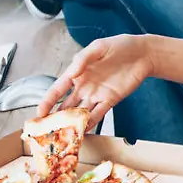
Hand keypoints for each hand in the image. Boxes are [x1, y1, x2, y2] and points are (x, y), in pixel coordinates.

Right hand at [37, 35, 152, 125]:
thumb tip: (71, 73)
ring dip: (72, 124)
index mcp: (77, 73)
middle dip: (56, 118)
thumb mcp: (98, 47)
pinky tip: (83, 132)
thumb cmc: (120, 46)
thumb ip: (83, 59)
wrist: (143, 53)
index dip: (47, 102)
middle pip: (66, 106)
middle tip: (47, 132)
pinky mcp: (110, 101)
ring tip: (62, 136)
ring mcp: (97, 95)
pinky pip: (98, 114)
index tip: (39, 114)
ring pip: (80, 113)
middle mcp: (84, 87)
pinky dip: (90, 124)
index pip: (57, 90)